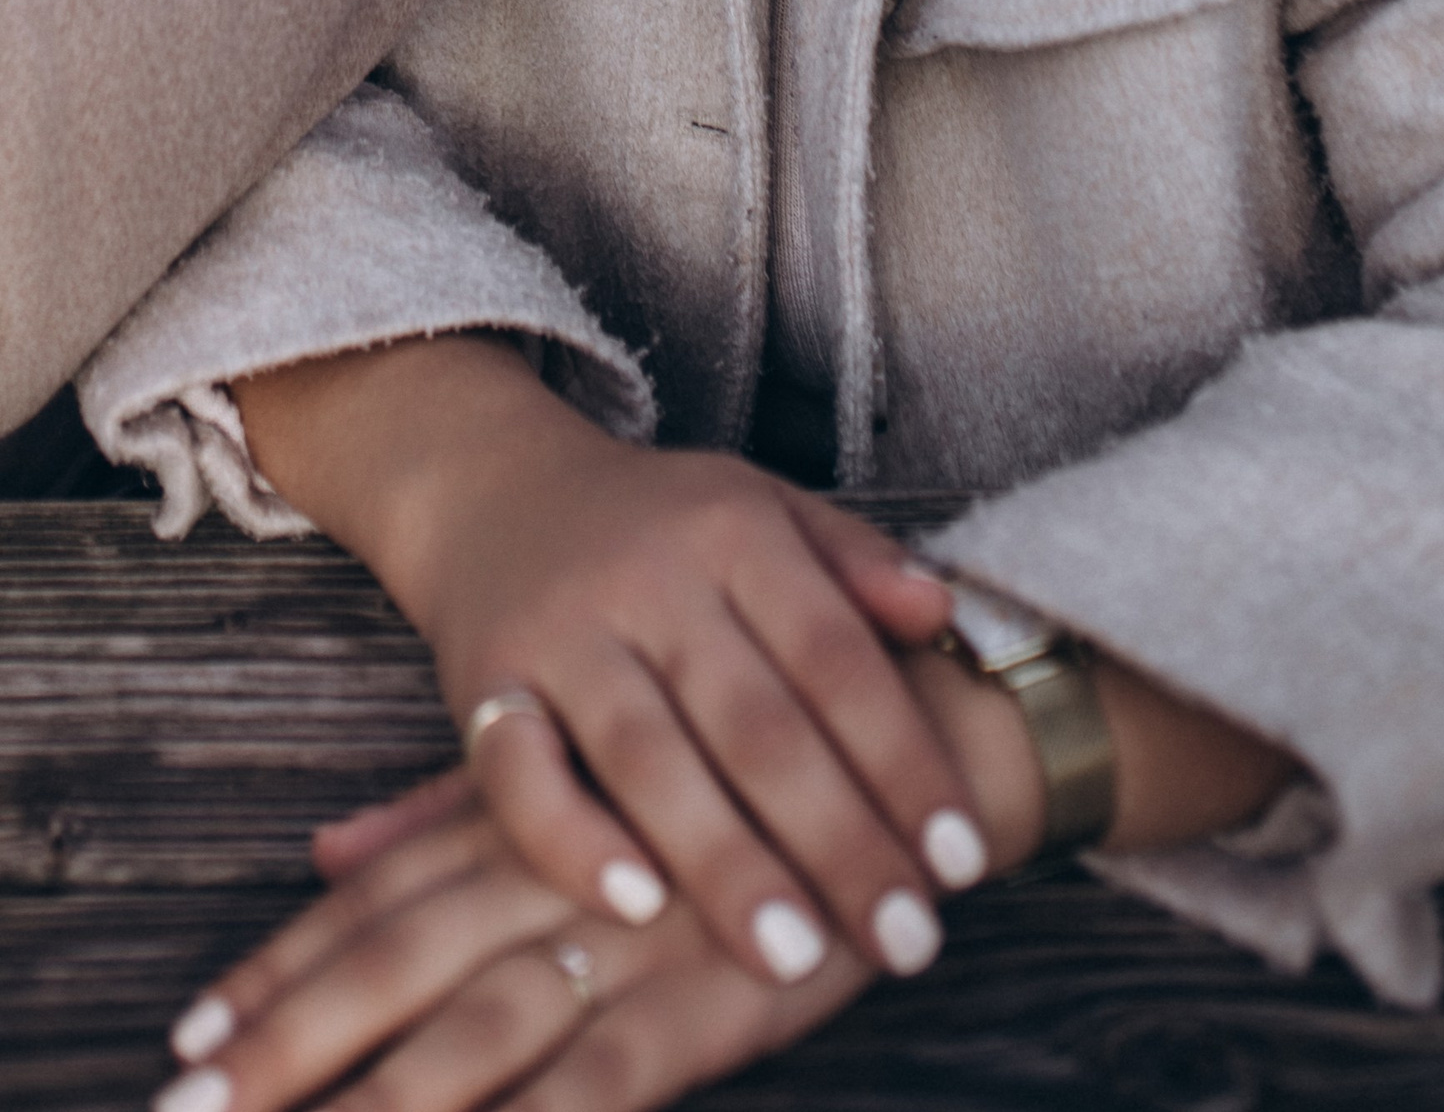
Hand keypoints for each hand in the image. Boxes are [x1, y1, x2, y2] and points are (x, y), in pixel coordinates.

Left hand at [155, 778, 871, 1111]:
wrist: (913, 738)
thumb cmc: (737, 757)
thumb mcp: (579, 777)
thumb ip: (443, 818)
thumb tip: (322, 849)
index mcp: (517, 827)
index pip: (368, 908)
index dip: (277, 973)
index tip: (184, 1041)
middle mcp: (555, 876)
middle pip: (393, 972)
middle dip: (286, 1050)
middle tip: (182, 1111)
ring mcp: (631, 939)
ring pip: (478, 1032)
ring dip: (383, 1104)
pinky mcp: (716, 995)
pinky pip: (612, 1079)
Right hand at [238, 342, 983, 986]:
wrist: (490, 484)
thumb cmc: (656, 524)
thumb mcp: (762, 507)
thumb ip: (855, 561)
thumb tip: (944, 613)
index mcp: (731, 528)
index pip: (835, 657)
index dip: (903, 762)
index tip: (962, 862)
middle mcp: (646, 576)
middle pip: (754, 723)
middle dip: (837, 841)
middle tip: (907, 943)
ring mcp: (560, 631)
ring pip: (649, 760)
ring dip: (726, 866)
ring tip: (794, 959)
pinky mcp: (482, 683)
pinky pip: (518, 775)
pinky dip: (573, 843)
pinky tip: (636, 907)